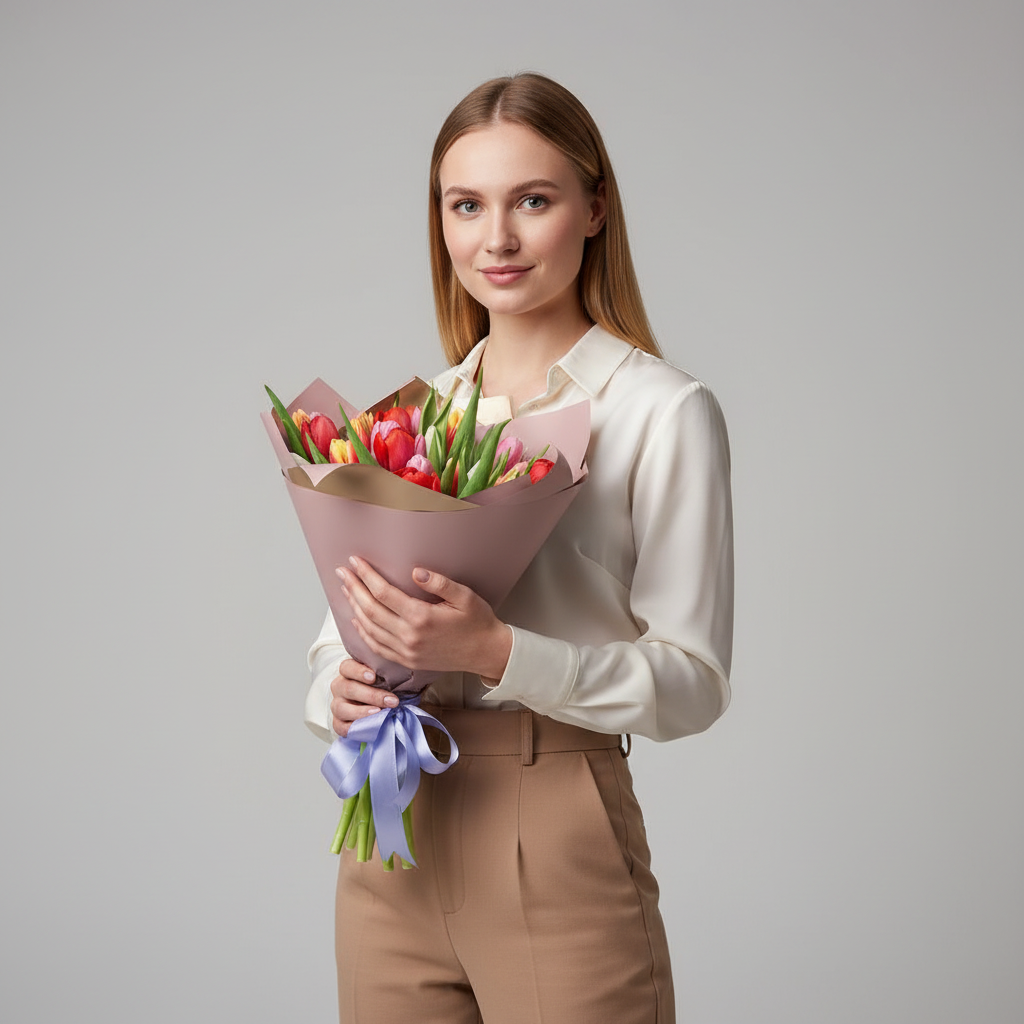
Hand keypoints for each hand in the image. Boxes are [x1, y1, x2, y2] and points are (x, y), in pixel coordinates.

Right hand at [330, 659, 399, 737]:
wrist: (373, 705)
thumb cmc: (381, 687)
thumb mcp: (384, 678)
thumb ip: (389, 676)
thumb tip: (407, 677)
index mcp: (348, 672)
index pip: (347, 667)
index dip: (358, 671)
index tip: (374, 677)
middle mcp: (339, 686)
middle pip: (348, 688)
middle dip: (371, 695)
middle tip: (391, 700)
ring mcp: (337, 705)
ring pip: (341, 708)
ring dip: (362, 712)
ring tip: (379, 713)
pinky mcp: (338, 722)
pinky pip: (340, 727)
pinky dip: (354, 728)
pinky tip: (368, 726)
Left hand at [337, 556, 512, 681]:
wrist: (487, 653)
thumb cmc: (478, 622)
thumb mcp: (465, 596)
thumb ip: (439, 582)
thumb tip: (415, 571)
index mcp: (422, 618)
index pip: (384, 593)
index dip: (366, 576)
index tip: (355, 562)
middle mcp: (409, 637)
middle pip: (370, 610)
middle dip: (353, 588)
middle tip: (342, 572)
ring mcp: (406, 652)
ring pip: (370, 628)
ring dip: (354, 607)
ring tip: (346, 590)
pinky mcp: (407, 661)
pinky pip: (377, 647)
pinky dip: (362, 632)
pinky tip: (357, 619)